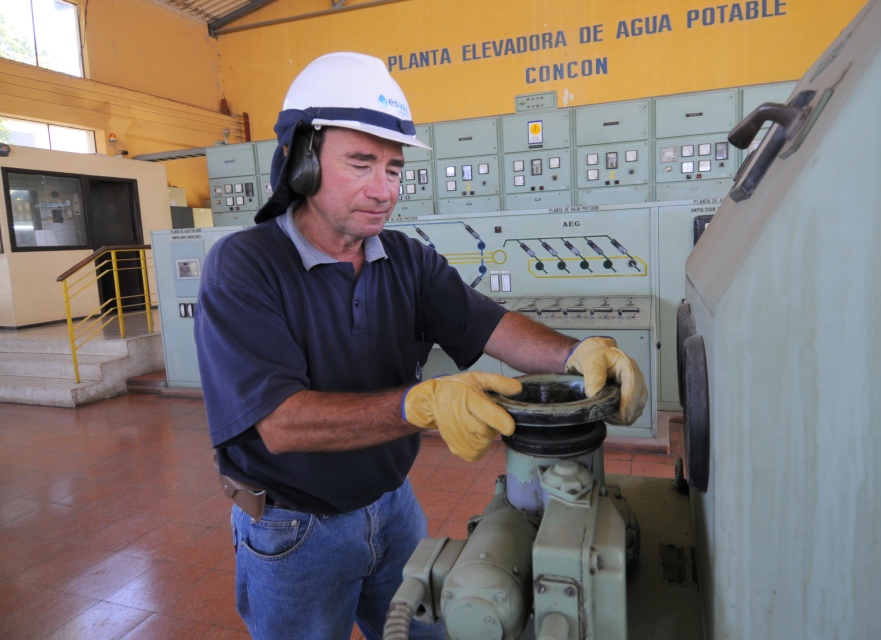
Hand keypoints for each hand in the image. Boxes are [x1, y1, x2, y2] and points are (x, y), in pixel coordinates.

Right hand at [403, 372, 522, 461]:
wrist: (432, 402)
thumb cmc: (457, 388)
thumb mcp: (477, 378)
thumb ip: (498, 382)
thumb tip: (518, 389)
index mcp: (468, 398)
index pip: (486, 413)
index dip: (500, 421)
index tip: (510, 426)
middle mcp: (460, 417)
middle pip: (486, 432)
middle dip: (492, 426)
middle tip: (486, 417)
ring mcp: (456, 435)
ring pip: (482, 444)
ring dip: (486, 437)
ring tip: (479, 424)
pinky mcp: (455, 448)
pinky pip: (476, 454)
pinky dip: (479, 447)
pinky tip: (474, 436)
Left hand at [565, 337, 647, 424]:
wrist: (592, 355)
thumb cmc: (592, 356)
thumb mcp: (589, 361)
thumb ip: (593, 376)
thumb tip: (595, 395)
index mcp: (627, 365)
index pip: (634, 384)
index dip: (630, 402)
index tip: (623, 416)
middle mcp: (635, 377)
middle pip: (639, 399)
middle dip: (627, 412)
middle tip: (609, 418)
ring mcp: (635, 387)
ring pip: (638, 407)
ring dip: (625, 416)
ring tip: (608, 417)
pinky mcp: (631, 396)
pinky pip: (632, 410)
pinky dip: (623, 417)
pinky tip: (611, 416)